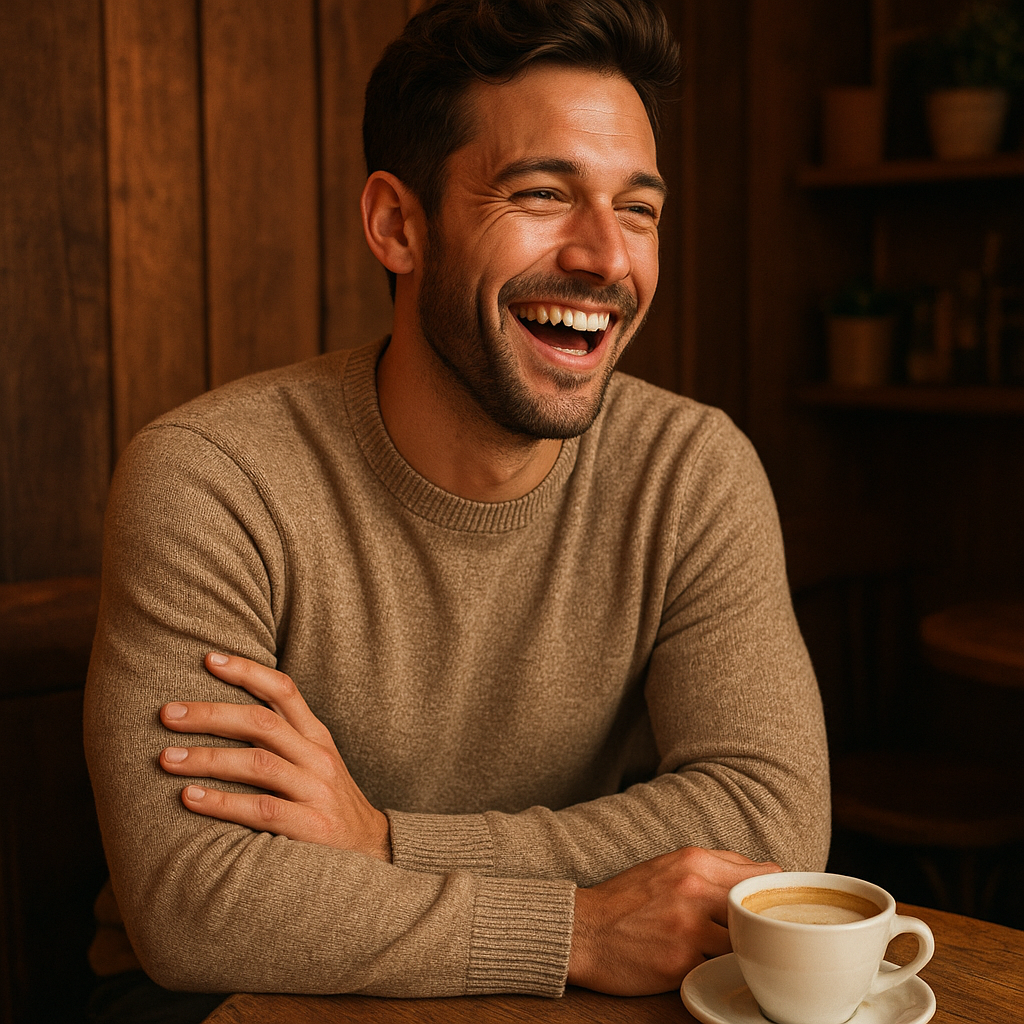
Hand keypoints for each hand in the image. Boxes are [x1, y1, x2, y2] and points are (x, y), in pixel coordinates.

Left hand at [159, 653, 391, 861]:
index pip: (284, 690)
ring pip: (258, 763)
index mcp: (317, 736)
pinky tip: (190, 797)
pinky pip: (260, 809)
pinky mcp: (311, 827)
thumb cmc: (328, 804)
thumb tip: (223, 715)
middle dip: (211, 714)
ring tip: (167, 758)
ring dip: (208, 758)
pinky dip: (222, 802)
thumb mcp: (315, 762)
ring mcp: (316, 791)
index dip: (248, 670)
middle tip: (167, 714)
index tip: (210, 658)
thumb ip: (282, 739)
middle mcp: (317, 757)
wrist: (373, 852)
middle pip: (262, 723)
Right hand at [567, 846, 778, 994]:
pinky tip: (711, 966)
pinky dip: (720, 969)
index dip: (770, 894)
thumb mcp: (666, 867)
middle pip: (758, 908)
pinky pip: (720, 967)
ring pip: (745, 941)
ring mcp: (689, 926)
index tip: (773, 908)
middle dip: (764, 924)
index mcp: (694, 860)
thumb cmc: (625, 900)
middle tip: (765, 936)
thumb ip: (709, 868)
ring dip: (743, 950)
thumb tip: (759, 874)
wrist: (582, 930)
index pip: (761, 874)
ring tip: (738, 953)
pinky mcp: (682, 961)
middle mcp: (695, 888)